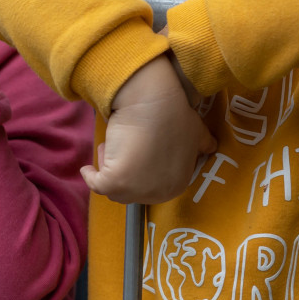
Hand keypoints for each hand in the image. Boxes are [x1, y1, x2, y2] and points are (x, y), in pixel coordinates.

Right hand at [81, 55, 216, 204]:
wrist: (154, 104)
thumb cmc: (175, 114)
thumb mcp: (196, 131)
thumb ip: (204, 143)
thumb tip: (212, 146)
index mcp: (177, 185)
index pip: (152, 185)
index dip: (142, 169)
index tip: (135, 150)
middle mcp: (158, 194)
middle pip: (132, 190)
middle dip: (124, 171)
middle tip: (121, 147)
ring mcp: (136, 190)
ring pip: (115, 190)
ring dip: (109, 170)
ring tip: (108, 148)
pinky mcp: (115, 182)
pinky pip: (97, 185)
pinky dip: (91, 177)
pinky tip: (87, 169)